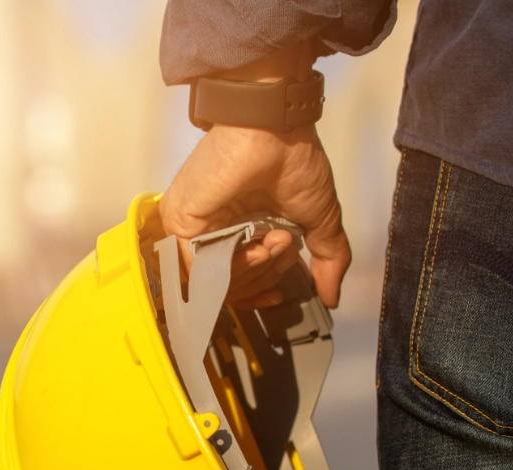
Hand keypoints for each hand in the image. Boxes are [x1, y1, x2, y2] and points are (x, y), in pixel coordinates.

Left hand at [161, 125, 350, 307]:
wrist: (275, 131)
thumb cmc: (293, 159)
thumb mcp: (318, 219)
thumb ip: (327, 259)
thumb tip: (332, 295)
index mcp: (240, 229)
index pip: (237, 280)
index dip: (259, 291)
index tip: (278, 291)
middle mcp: (214, 230)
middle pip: (228, 285)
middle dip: (263, 277)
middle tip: (282, 248)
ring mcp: (194, 227)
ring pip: (214, 281)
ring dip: (253, 270)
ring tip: (273, 241)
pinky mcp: (180, 222)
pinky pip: (199, 269)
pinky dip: (233, 267)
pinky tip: (256, 247)